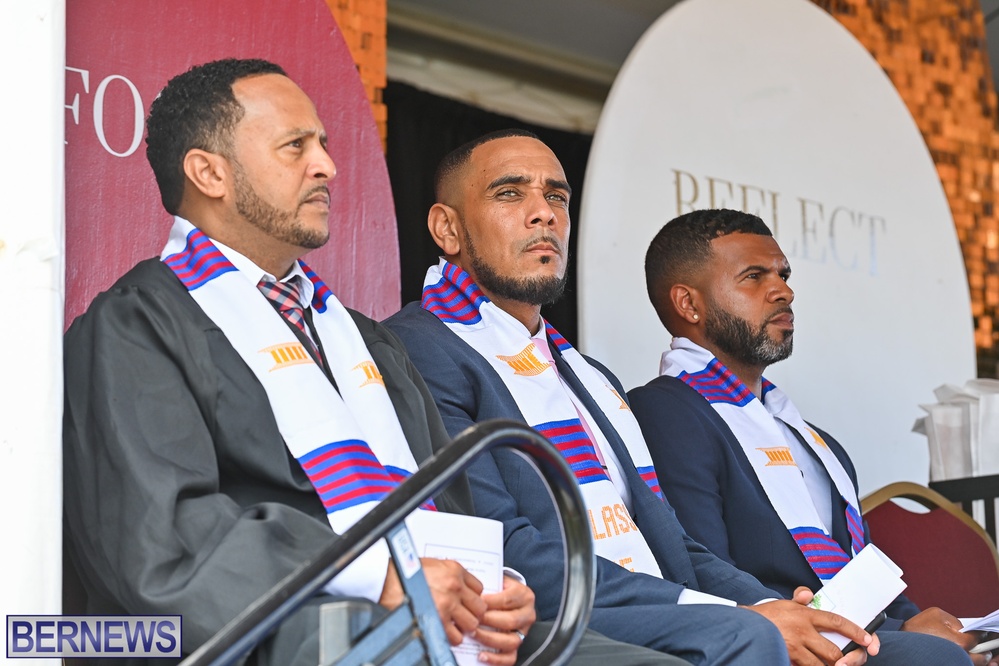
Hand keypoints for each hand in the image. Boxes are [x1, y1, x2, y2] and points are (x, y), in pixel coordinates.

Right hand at [380, 558, 486, 645]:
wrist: (384, 580)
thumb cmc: (404, 572)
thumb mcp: (433, 564)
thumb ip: (450, 574)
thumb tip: (460, 587)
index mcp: (454, 570)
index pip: (479, 588)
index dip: (472, 597)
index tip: (467, 601)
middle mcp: (454, 587)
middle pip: (480, 608)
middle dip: (472, 613)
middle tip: (463, 616)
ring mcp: (447, 605)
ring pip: (471, 624)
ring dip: (463, 627)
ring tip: (454, 625)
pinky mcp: (437, 621)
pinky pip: (456, 637)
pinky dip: (452, 637)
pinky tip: (444, 631)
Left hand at [474, 575, 536, 665]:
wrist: (510, 598)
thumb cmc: (499, 589)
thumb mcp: (497, 581)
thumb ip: (489, 585)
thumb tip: (470, 592)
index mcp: (524, 595)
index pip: (507, 599)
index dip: (490, 602)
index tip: (474, 601)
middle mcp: (528, 614)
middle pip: (510, 621)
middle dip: (488, 621)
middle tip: (471, 620)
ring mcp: (524, 632)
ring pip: (511, 641)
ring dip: (489, 639)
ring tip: (472, 634)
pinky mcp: (518, 646)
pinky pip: (510, 658)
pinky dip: (495, 659)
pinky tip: (481, 655)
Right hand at [743, 587, 878, 665]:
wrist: (743, 626)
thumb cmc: (766, 616)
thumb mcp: (784, 603)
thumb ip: (799, 598)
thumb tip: (808, 593)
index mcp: (804, 614)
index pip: (836, 621)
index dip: (855, 631)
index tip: (867, 639)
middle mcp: (802, 630)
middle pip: (834, 651)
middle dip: (844, 660)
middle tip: (847, 661)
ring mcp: (794, 647)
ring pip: (822, 665)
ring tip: (833, 665)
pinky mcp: (787, 658)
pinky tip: (811, 664)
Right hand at [903, 609, 993, 665]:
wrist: (901, 640)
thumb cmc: (916, 628)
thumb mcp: (937, 614)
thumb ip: (954, 620)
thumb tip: (962, 628)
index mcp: (958, 642)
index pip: (976, 638)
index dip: (977, 634)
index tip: (978, 633)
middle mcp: (957, 654)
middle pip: (978, 656)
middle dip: (979, 650)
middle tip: (978, 645)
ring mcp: (951, 660)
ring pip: (969, 661)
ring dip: (970, 655)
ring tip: (962, 648)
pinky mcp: (944, 662)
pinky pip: (957, 661)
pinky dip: (959, 658)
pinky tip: (952, 652)